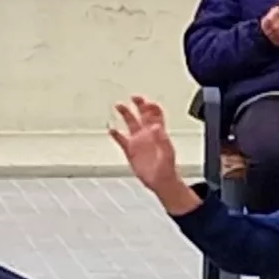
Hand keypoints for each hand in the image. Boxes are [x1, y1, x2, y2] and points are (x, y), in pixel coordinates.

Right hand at [107, 96, 197, 212]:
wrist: (161, 182)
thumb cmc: (167, 169)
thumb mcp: (168, 152)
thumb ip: (162, 139)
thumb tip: (156, 127)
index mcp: (158, 133)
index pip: (155, 114)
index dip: (151, 106)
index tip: (145, 101)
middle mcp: (147, 134)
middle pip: (142, 114)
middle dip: (138, 104)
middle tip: (133, 97)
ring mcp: (138, 142)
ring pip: (130, 123)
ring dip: (125, 114)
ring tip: (119, 105)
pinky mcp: (130, 151)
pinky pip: (121, 140)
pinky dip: (116, 134)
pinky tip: (111, 130)